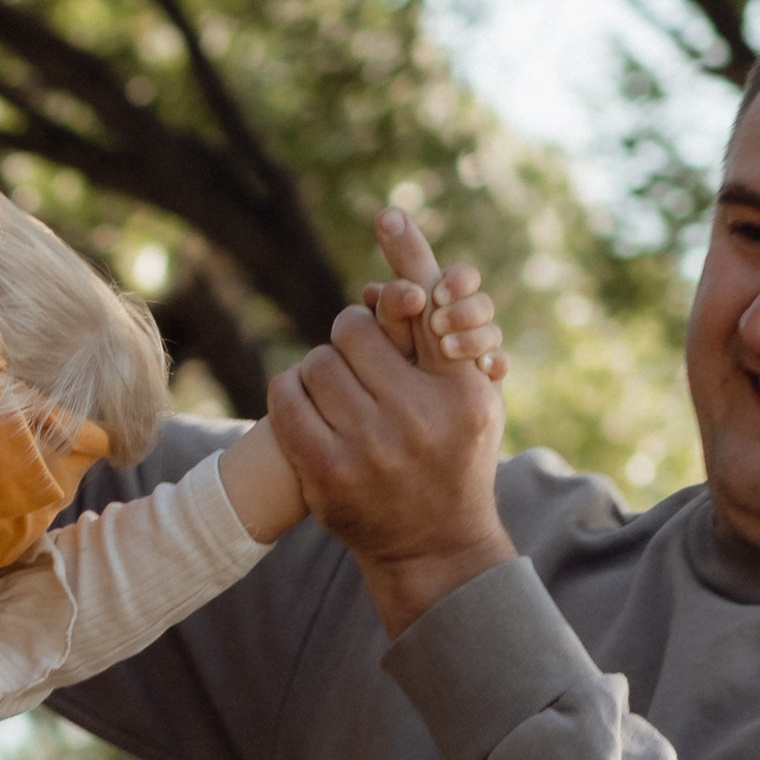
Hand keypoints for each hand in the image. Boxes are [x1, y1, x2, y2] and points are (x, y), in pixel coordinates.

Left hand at [269, 205, 515, 630]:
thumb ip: (448, 336)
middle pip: (354, 331)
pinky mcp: (328, 476)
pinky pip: (286, 403)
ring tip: (337, 392)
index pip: (425, 311)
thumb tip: (411, 274)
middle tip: (357, 361)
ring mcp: (372, 450)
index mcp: (463, 392)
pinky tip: (305, 405)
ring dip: (320, 369)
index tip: (387, 214)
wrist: (434, 545)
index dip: (406, 259)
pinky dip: (290, 395)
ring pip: (317, 363)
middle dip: (351, 338)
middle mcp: (420, 418)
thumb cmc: (455, 456)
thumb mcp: (473, 396)